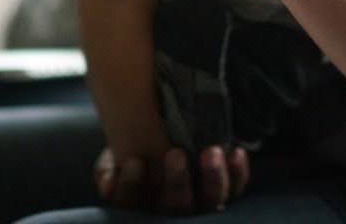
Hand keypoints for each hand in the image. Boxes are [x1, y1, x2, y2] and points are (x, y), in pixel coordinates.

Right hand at [93, 144, 250, 211]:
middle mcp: (173, 210)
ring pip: (212, 201)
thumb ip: (108, 167)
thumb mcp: (116, 156)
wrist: (166, 134)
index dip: (132, 187)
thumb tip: (107, 184)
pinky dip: (238, 172)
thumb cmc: (138, 147)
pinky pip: (237, 188)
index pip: (132, 205)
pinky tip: (235, 152)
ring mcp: (202, 203)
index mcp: (142, 204)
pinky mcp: (226, 190)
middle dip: (177, 183)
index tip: (134, 161)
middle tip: (175, 153)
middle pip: (176, 207)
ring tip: (211, 152)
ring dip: (214, 178)